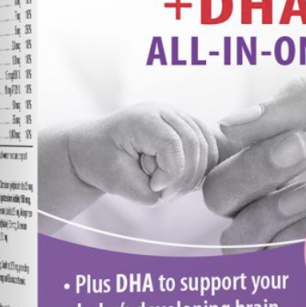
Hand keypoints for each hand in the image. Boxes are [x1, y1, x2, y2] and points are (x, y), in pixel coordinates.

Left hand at [69, 103, 220, 203]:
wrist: (97, 148)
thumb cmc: (103, 161)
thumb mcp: (117, 181)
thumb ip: (146, 193)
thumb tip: (171, 194)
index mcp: (144, 118)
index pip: (172, 145)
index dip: (171, 173)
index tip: (154, 188)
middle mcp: (165, 112)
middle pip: (194, 145)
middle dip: (184, 178)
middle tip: (163, 194)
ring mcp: (179, 117)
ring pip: (205, 147)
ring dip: (192, 175)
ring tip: (169, 187)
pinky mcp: (188, 127)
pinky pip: (208, 148)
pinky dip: (201, 169)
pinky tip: (182, 181)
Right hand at [203, 57, 305, 247]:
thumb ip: (300, 99)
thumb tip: (232, 124)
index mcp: (287, 129)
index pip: (224, 149)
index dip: (232, 149)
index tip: (283, 135)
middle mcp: (287, 175)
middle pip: (222, 195)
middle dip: (250, 176)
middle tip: (302, 152)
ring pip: (240, 238)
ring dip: (263, 218)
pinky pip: (284, 263)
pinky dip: (294, 247)